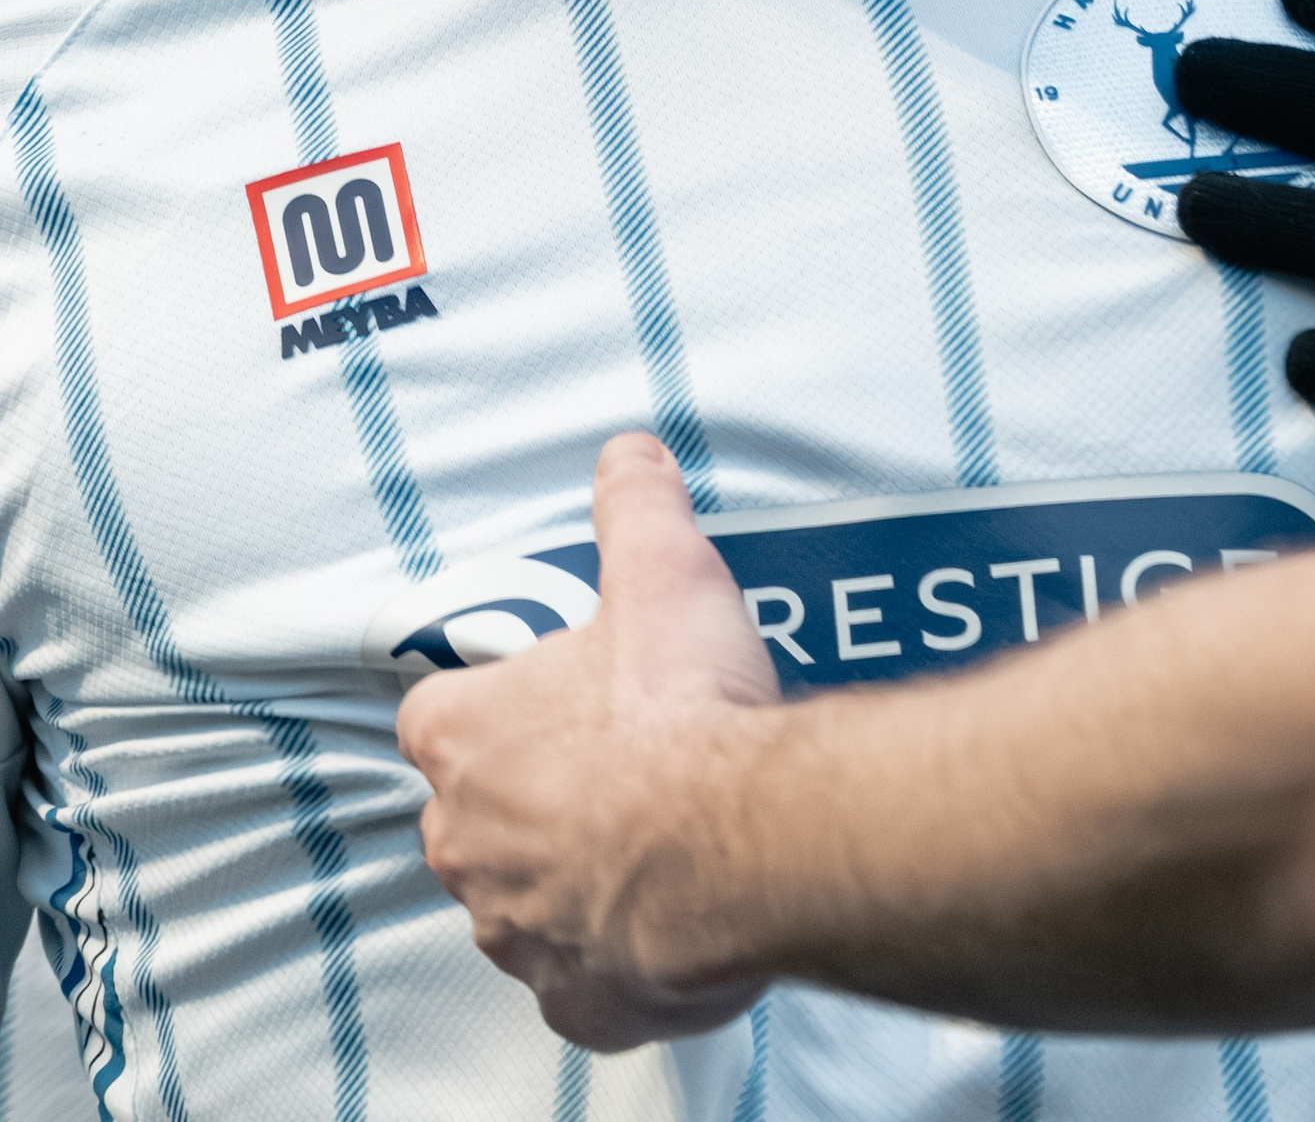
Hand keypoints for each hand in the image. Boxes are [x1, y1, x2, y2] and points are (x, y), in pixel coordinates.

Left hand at [402, 432, 780, 1051]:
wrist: (739, 841)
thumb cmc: (681, 713)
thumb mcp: (662, 571)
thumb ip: (633, 506)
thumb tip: (627, 455)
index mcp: (467, 741)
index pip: (436, 718)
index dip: (493, 705)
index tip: (550, 697)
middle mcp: (468, 844)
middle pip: (473, 813)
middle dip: (533, 793)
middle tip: (617, 760)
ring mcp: (517, 930)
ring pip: (520, 899)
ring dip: (570, 872)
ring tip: (652, 832)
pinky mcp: (577, 998)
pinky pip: (578, 978)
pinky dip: (613, 954)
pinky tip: (665, 914)